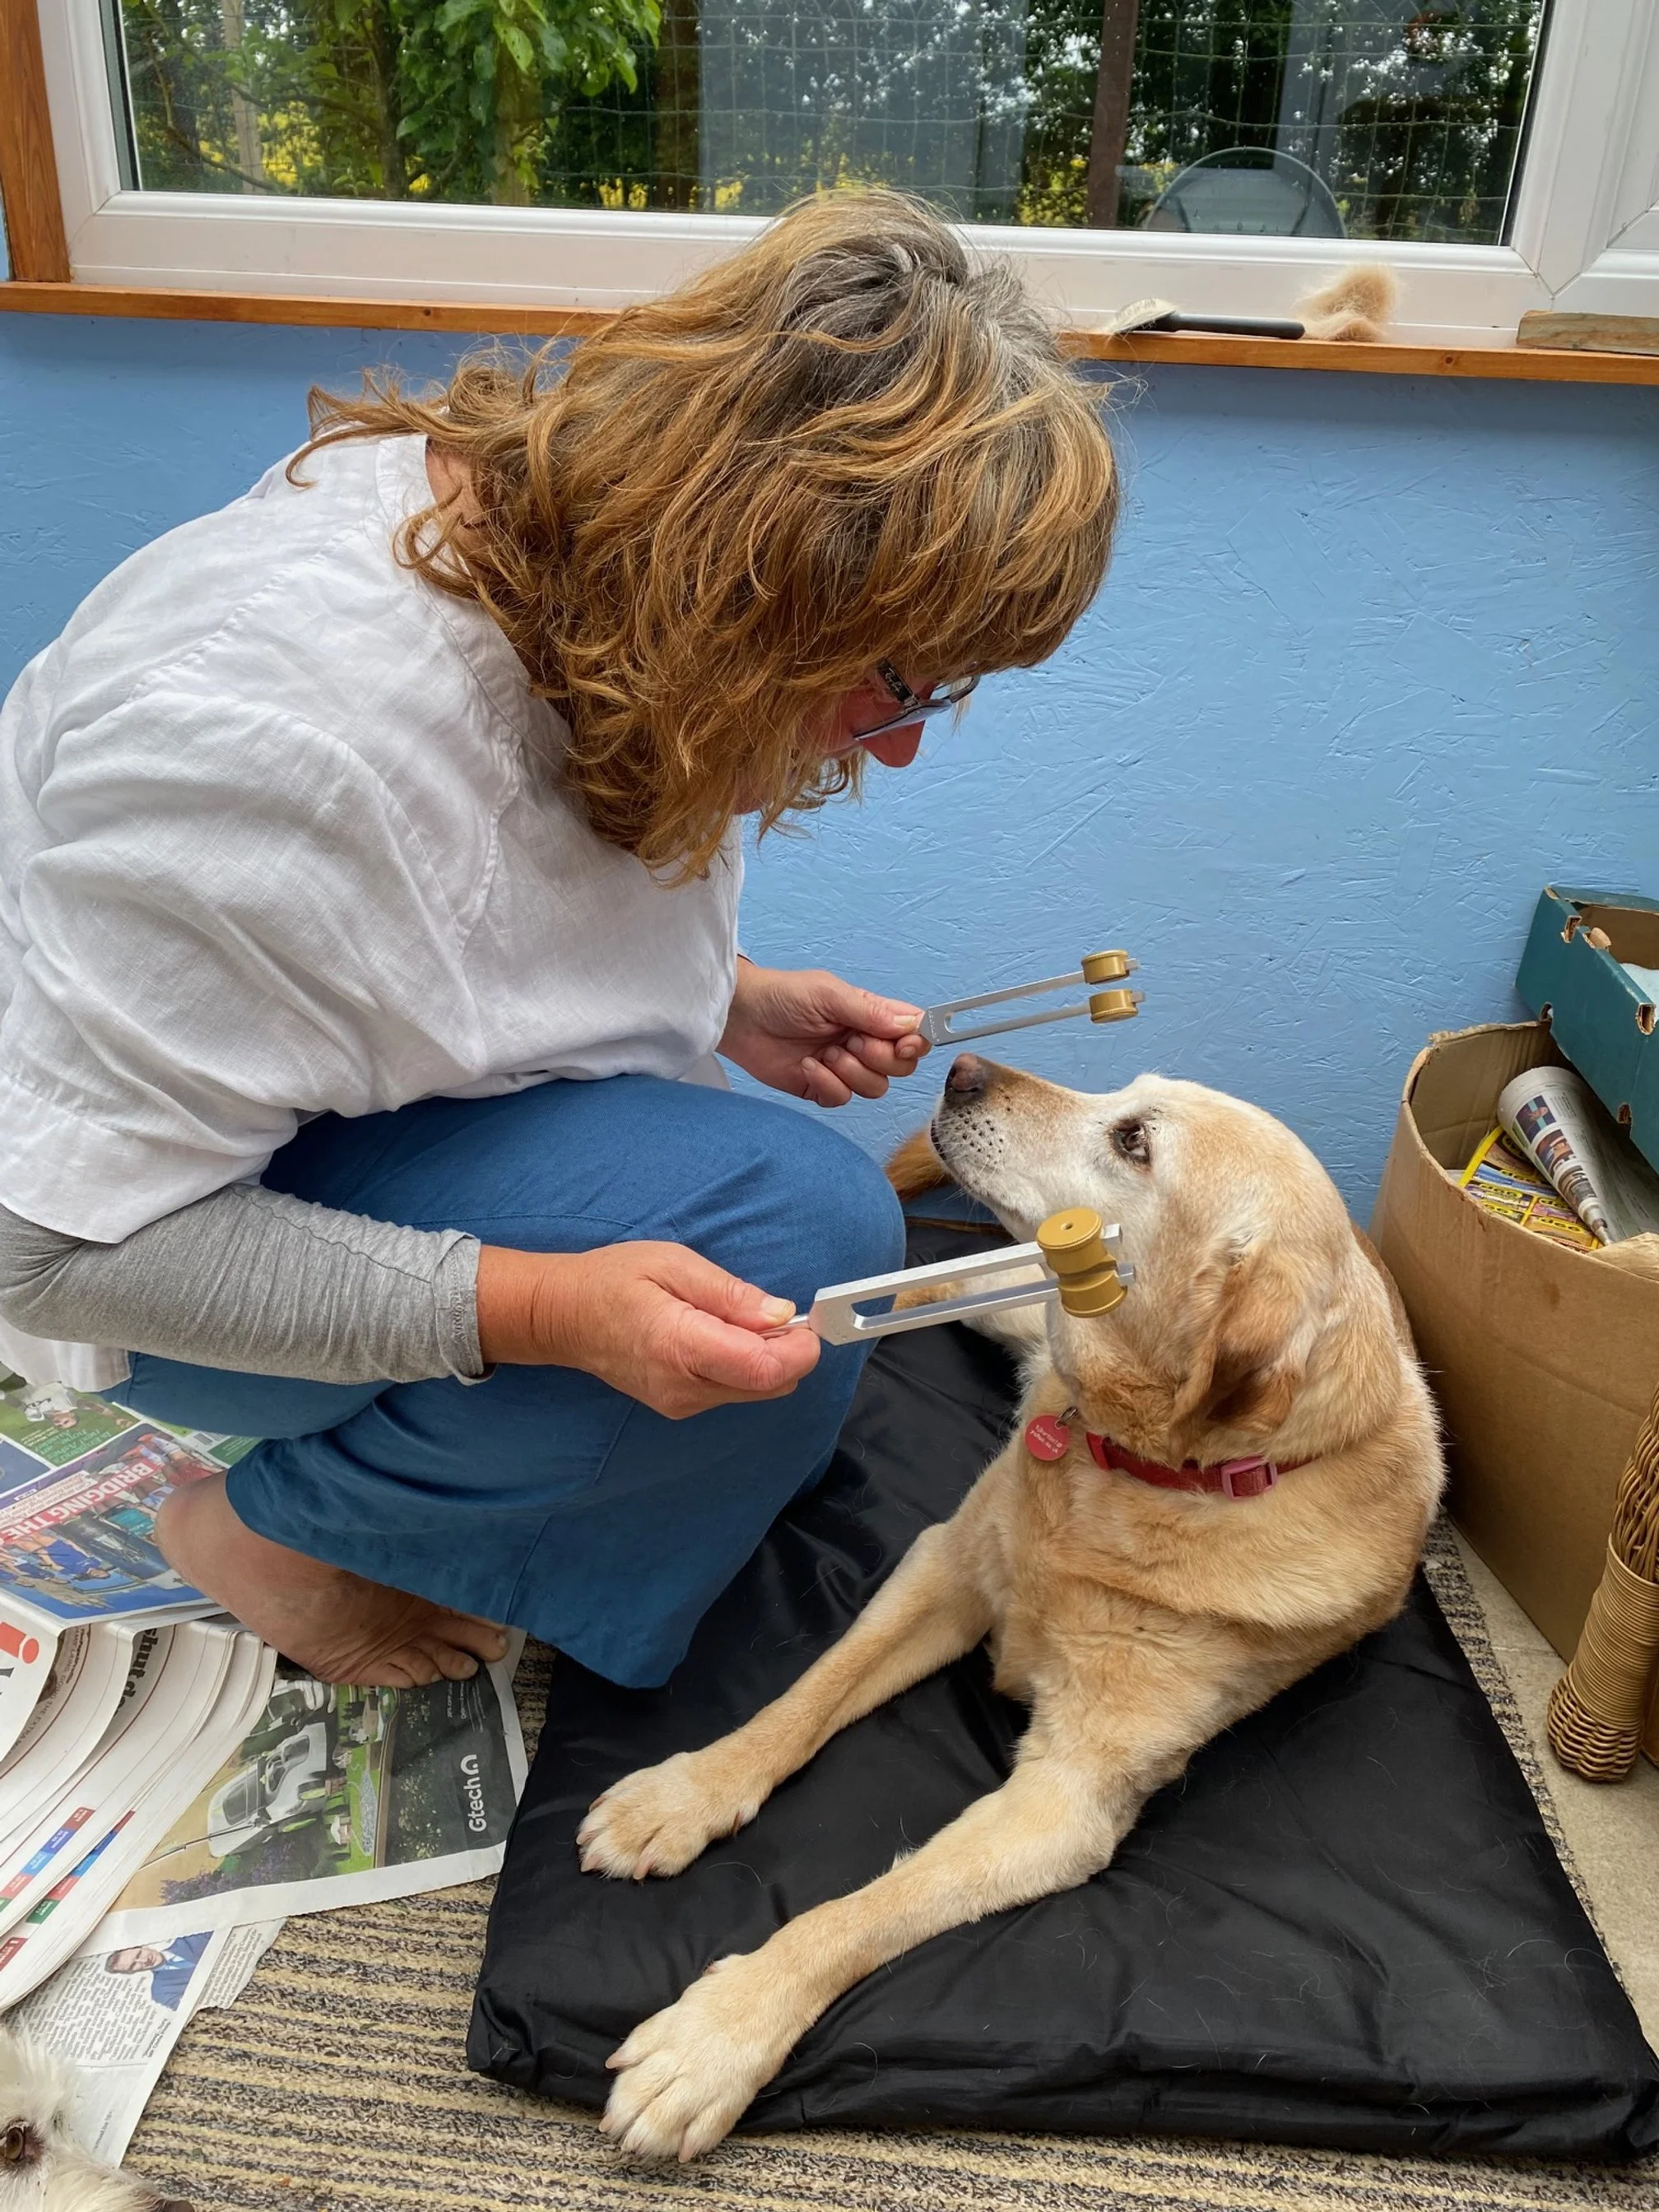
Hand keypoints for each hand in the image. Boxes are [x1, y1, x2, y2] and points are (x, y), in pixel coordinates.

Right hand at [475, 1241, 818, 1418]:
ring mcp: (681, 1404)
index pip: (765, 1369)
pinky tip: (720, 1337)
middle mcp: (684, 1388)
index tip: (808, 1321)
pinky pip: (734, 1390)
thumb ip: (729, 1294)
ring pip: (756, 1391)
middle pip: (770, 1385)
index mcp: (681, 1347)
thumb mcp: (673, 1264)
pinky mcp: (681, 1406)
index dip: (800, 1349)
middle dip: (787, 1351)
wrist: (563, 1318)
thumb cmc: (613, 1280)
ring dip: (766, 1358)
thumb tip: (781, 1314)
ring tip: (736, 1319)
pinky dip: (744, 1366)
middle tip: (772, 1312)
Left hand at [718, 960, 928, 1106]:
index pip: (913, 1032)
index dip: (917, 1042)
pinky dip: (827, 1085)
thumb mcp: (829, 994)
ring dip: (852, 1073)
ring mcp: (843, 1067)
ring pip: (876, 1088)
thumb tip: (910, 1027)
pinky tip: (807, 1065)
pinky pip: (842, 1100)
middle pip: (901, 1067)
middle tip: (851, 1043)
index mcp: (871, 1015)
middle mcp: (863, 1042)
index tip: (902, 1043)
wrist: (740, 1018)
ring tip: (824, 1053)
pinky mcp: (820, 1088)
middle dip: (880, 1059)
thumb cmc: (783, 996)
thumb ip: (870, 1012)